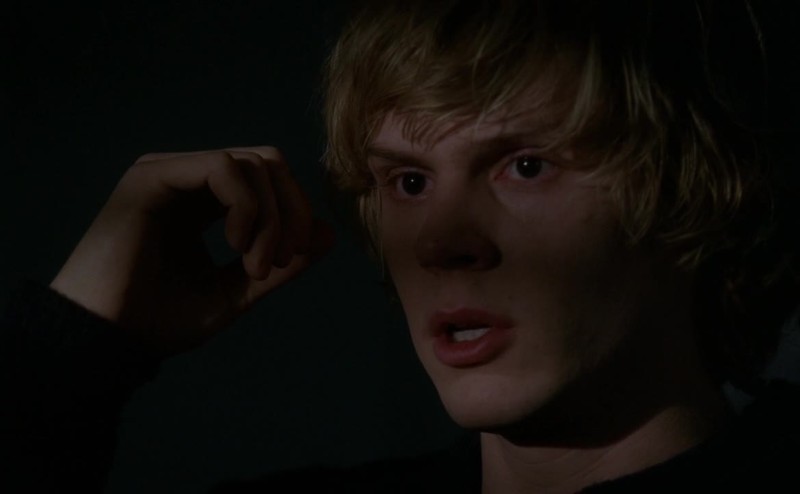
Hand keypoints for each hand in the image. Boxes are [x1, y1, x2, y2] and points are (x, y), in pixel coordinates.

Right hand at [50, 147, 334, 353]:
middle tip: (283, 260)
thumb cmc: (159, 320)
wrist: (104, 340)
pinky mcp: (152, 176)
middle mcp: (188, 179)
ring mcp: (169, 173)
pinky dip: (247, 208)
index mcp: (205, 203)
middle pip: (269, 163)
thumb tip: (328, 234)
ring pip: (253, 162)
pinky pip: (223, 168)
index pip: (270, 180)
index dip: (294, 214)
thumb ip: (282, 264)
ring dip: (271, 217)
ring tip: (257, 266)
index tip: (288, 262)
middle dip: (292, 210)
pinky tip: (237, 246)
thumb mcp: (237, 293)